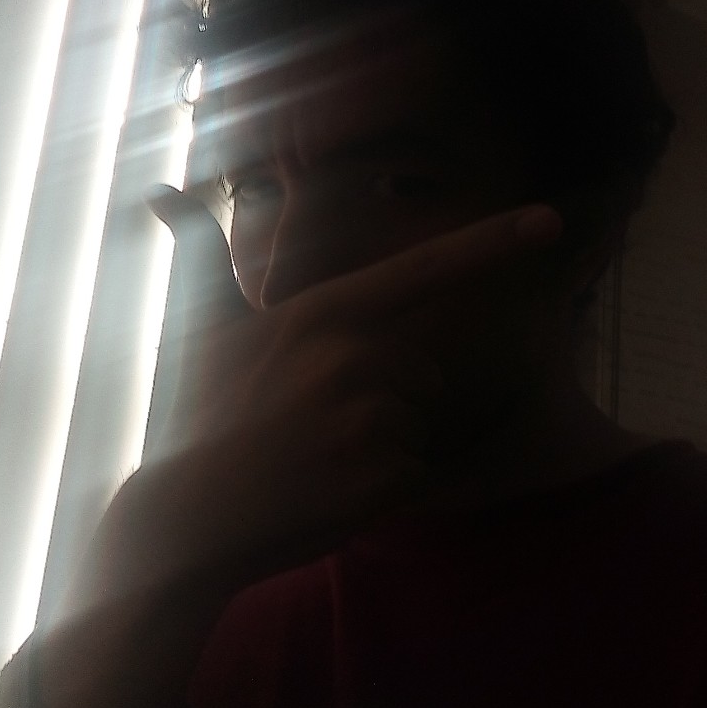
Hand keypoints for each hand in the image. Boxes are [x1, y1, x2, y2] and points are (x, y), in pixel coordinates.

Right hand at [35, 192, 560, 707]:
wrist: (189, 517)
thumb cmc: (200, 413)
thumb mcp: (204, 325)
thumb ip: (201, 250)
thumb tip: (156, 190)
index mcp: (321, 311)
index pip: (421, 267)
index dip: (492, 241)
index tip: (549, 221)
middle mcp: (350, 354)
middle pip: (423, 369)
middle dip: (387, 396)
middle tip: (312, 422)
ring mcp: (366, 417)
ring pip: (420, 420)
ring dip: (384, 442)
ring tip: (317, 454)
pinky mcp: (381, 477)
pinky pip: (419, 470)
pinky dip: (386, 485)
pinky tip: (329, 489)